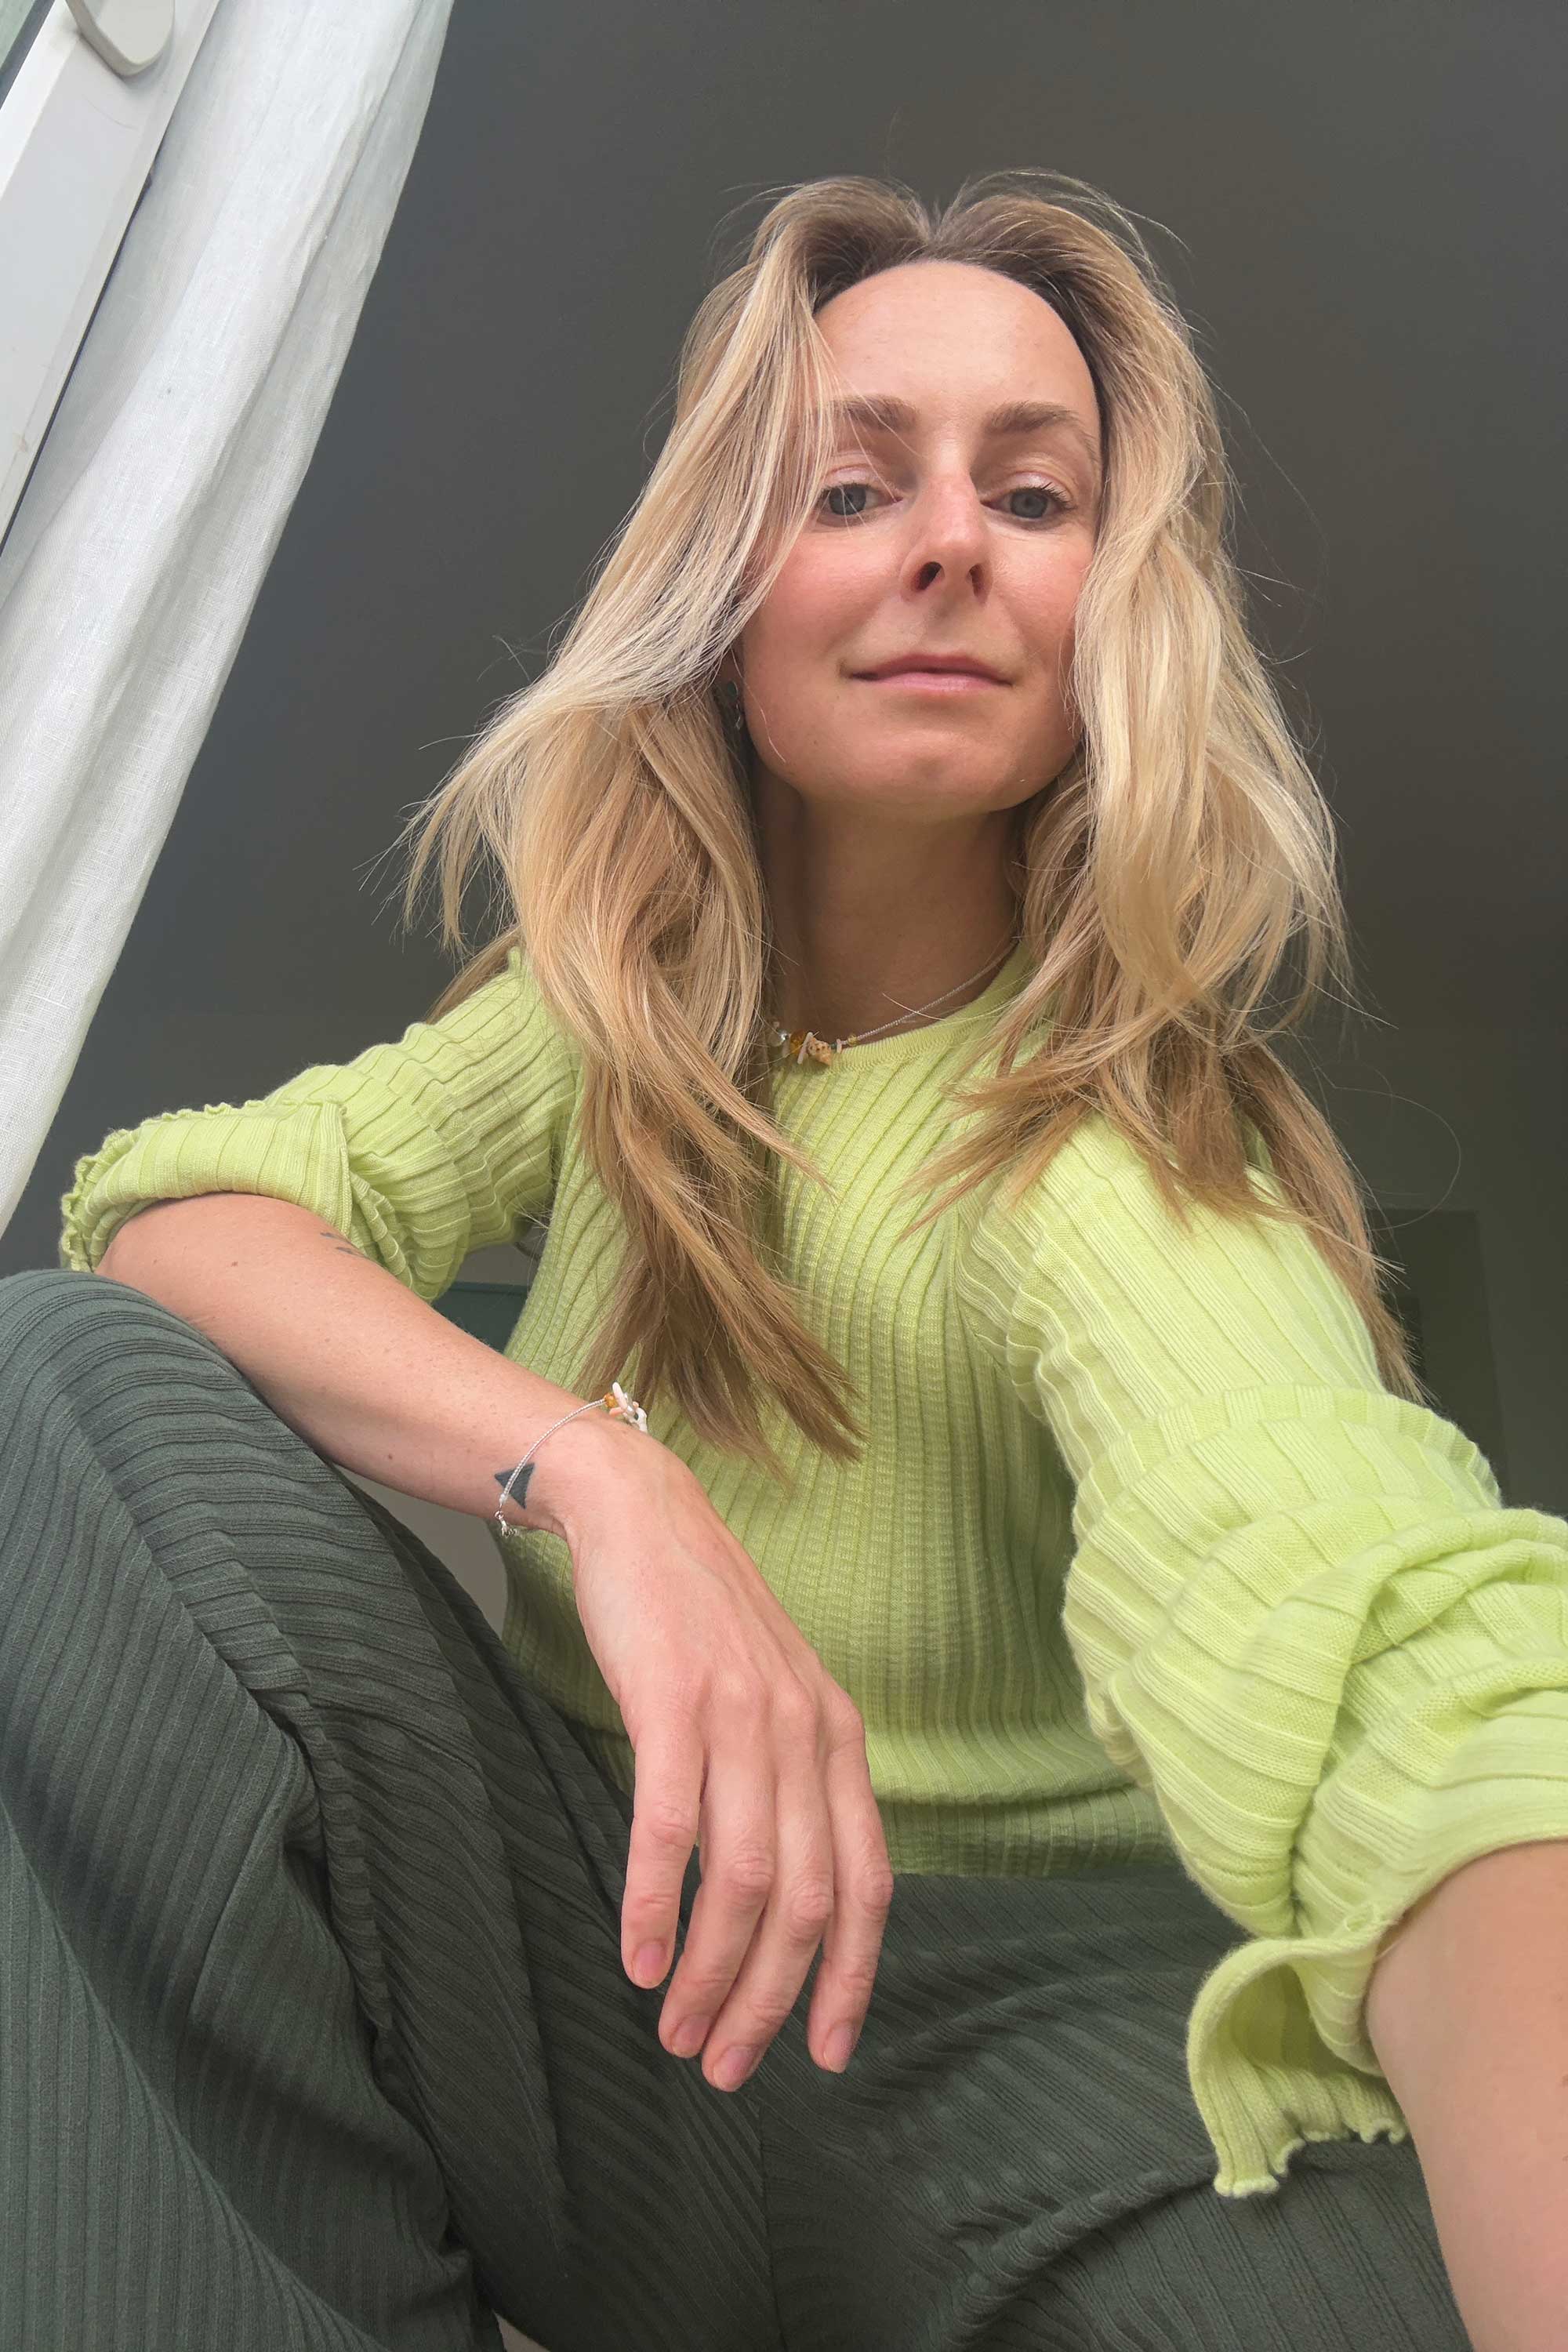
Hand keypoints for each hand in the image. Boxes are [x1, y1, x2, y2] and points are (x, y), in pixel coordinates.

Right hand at [550, 1417, 895, 2093]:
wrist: (642, 1514)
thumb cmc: (699, 1620)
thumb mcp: (773, 1697)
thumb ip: (792, 1781)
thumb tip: (788, 1897)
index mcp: (838, 1737)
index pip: (868, 1883)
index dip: (850, 1977)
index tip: (822, 2053)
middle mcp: (805, 1732)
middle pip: (806, 1899)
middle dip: (770, 1999)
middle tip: (723, 2064)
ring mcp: (741, 1716)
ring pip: (743, 1878)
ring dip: (711, 1972)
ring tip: (677, 2031)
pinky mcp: (673, 1703)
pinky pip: (670, 1828)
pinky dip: (653, 1905)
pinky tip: (637, 1960)